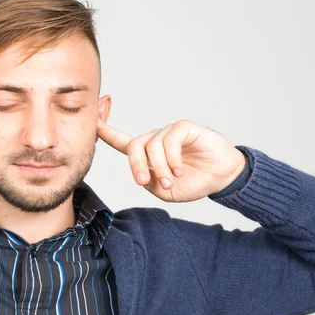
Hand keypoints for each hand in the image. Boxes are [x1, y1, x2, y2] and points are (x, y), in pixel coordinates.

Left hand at [96, 118, 246, 202]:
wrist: (221, 178)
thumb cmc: (193, 182)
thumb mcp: (165, 191)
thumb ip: (149, 182)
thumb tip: (140, 172)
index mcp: (147, 155)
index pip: (121, 142)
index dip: (106, 132)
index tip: (93, 122)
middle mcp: (155, 140)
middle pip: (134, 146)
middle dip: (135, 165)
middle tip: (142, 182)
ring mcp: (169, 133)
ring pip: (152, 146)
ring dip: (159, 168)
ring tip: (170, 182)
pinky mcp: (184, 128)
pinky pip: (170, 139)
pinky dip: (171, 158)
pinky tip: (178, 171)